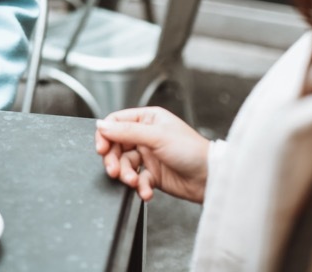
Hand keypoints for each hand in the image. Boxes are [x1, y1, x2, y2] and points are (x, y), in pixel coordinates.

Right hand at [95, 106, 210, 202]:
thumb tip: (101, 126)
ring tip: (134, 182)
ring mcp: (149, 156)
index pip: (116, 122)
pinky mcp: (153, 174)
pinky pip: (137, 180)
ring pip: (125, 165)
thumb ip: (126, 131)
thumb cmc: (192, 151)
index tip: (101, 148)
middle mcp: (146, 136)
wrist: (210, 178)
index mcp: (148, 119)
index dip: (106, 135)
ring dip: (127, 175)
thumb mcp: (156, 136)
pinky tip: (147, 191)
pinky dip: (140, 187)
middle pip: (116, 146)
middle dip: (114, 160)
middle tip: (114, 171)